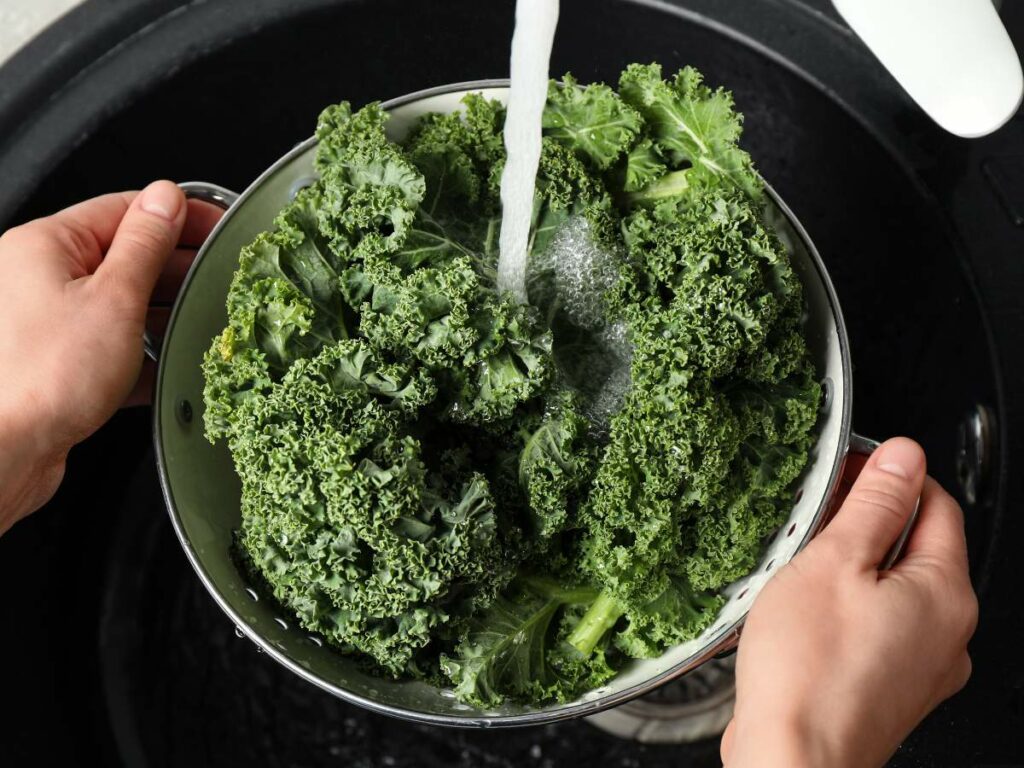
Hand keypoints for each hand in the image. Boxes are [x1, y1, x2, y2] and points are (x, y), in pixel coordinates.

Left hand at [0, 181, 222, 533]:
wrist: (6, 450)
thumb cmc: (44, 375)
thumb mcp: (115, 297)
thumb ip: (145, 245)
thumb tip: (164, 198)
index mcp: (46, 246)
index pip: (124, 209)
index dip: (177, 215)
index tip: (216, 225)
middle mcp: (39, 279)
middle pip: (124, 257)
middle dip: (176, 269)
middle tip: (219, 279)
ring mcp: (48, 324)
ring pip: (121, 306)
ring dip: (163, 317)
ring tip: (201, 327)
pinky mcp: (59, 366)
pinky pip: (112, 349)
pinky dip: (143, 357)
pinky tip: (170, 369)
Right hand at [720, 438, 977, 767]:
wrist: (791, 760)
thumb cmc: (809, 671)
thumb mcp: (835, 562)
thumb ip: (874, 504)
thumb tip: (905, 456)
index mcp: (945, 592)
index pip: (935, 504)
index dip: (891, 476)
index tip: (850, 468)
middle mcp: (948, 633)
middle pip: (914, 547)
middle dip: (865, 522)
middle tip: (813, 519)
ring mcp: (922, 666)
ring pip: (891, 589)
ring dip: (850, 568)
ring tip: (798, 569)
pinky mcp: (890, 688)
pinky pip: (877, 627)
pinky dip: (845, 609)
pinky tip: (803, 613)